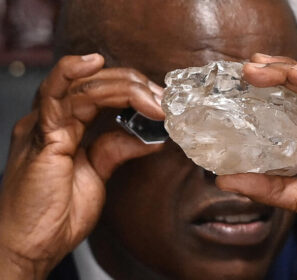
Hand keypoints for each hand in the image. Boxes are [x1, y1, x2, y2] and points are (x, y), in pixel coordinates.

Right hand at [0, 54, 164, 278]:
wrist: (29, 247)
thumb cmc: (54, 215)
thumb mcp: (96, 174)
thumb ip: (116, 148)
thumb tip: (148, 135)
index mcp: (63, 128)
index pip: (99, 93)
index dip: (132, 91)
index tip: (161, 102)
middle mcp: (51, 121)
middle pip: (93, 84)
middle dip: (134, 86)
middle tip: (163, 100)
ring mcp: (43, 126)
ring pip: (82, 86)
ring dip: (122, 87)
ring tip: (152, 97)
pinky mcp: (40, 137)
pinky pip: (54, 95)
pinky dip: (72, 74)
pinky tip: (94, 62)